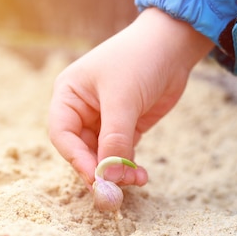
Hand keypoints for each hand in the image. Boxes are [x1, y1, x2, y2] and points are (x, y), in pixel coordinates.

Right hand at [49, 8, 212, 187]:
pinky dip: (129, 167)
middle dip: (100, 170)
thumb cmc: (139, 61)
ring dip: (117, 172)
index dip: (77, 159)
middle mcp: (82, 110)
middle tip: (116, 190)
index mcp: (68, 96)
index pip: (63, 135)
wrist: (173, 45)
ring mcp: (104, 120)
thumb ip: (114, 139)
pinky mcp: (126, 127)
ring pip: (103, 157)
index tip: (96, 179)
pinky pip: (121, 154)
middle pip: (82, 151)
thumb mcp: (123, 99)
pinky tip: (140, 175)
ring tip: (136, 180)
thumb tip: (108, 177)